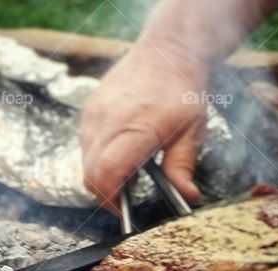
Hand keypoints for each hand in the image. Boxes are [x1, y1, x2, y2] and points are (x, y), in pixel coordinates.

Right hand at [81, 42, 208, 210]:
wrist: (166, 52)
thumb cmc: (182, 90)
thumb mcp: (192, 130)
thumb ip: (183, 166)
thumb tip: (186, 196)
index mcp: (136, 127)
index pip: (107, 174)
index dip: (111, 200)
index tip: (124, 212)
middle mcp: (109, 121)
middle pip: (91, 174)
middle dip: (105, 195)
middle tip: (125, 203)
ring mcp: (95, 114)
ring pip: (85, 161)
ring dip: (101, 177)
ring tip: (127, 180)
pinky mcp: (90, 110)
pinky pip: (85, 145)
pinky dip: (98, 159)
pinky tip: (120, 158)